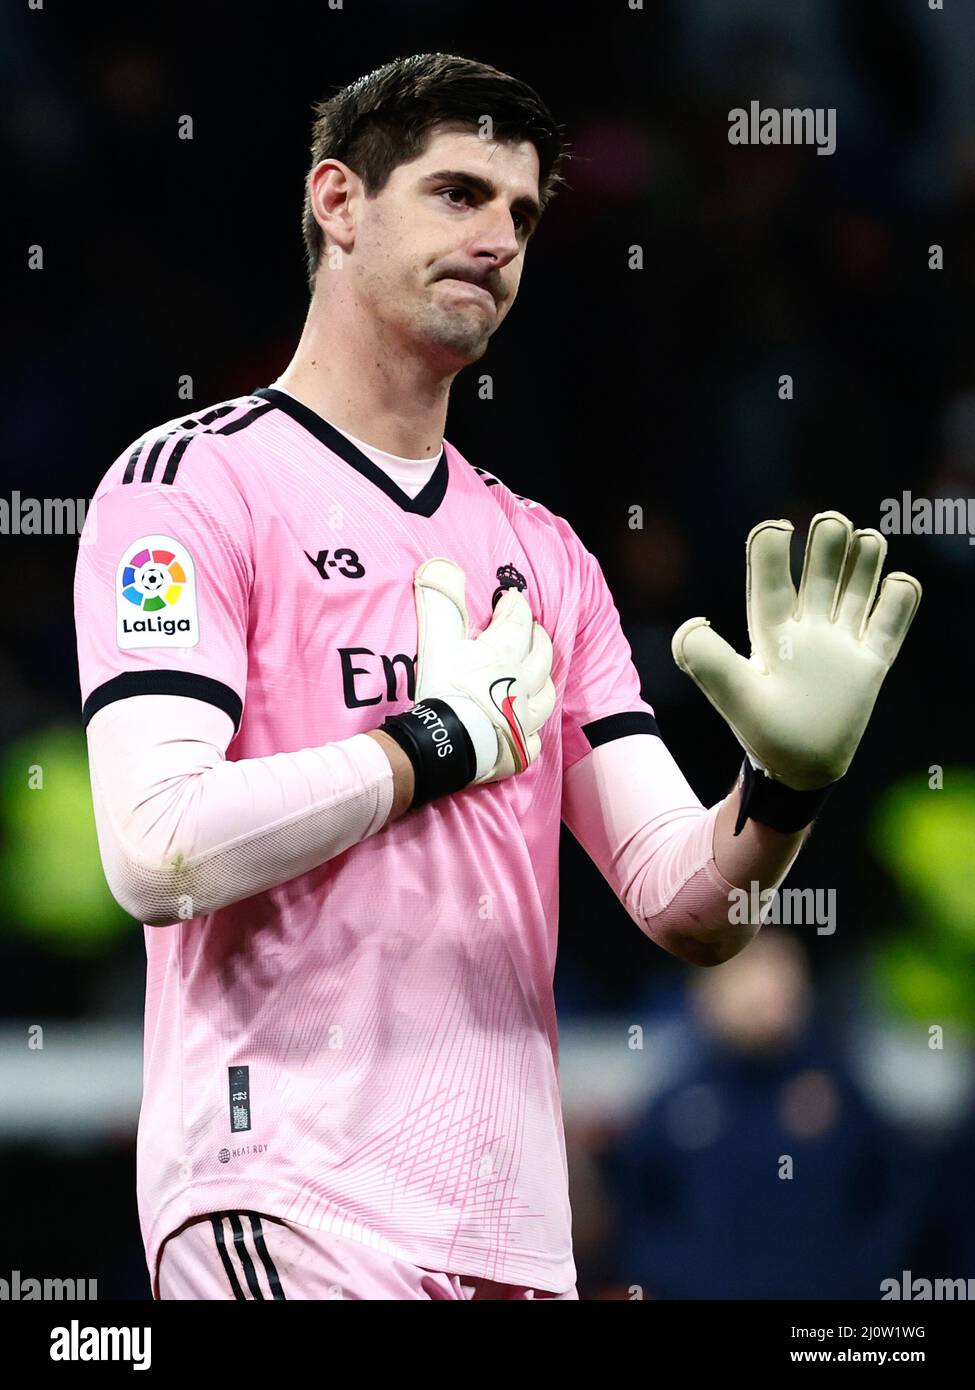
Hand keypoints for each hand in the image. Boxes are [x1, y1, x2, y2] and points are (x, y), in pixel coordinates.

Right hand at [381, 558, 555, 806]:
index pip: (519, 622)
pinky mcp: (520, 749)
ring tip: (539, 672)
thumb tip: (440, 565)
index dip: (517, 607)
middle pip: (541, 655)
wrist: (446, 742)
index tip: (513, 598)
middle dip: (538, 638)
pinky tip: (527, 728)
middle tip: (532, 629)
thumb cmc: (443, 689)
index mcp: (505, 654)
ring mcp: (525, 718)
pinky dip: (532, 731)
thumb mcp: (437, 640)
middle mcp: (522, 683)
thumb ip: (440, 603)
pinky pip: (534, 739)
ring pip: (546, 695)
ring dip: (544, 680)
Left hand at [671, 511, 921, 789]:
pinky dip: (900, 597)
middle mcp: (808, 627)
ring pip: (857, 584)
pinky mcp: (871, 662)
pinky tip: (897, 586)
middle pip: (821, 568)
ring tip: (867, 541)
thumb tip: (694, 622)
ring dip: (865, 558)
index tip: (777, 529)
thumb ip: (706, 660)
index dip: (771, 546)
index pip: (771, 576)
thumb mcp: (732, 695)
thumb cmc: (763, 733)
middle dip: (829, 539)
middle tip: (832, 523)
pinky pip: (891, 621)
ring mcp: (841, 642)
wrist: (800, 772)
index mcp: (772, 629)